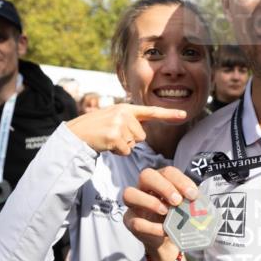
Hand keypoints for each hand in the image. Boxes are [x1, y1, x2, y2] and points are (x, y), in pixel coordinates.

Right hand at [67, 104, 186, 155]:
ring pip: (134, 144)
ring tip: (108, 139)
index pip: (151, 111)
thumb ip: (130, 121)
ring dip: (122, 146)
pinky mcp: (114, 136)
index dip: (169, 114)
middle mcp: (124, 113)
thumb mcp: (114, 118)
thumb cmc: (96, 128)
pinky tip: (106, 144)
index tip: (184, 114)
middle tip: (112, 135)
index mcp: (126, 108)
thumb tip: (142, 134)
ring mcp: (119, 124)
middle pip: (142, 136)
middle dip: (129, 140)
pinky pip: (126, 151)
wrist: (76, 134)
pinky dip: (117, 152)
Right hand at [123, 166, 198, 259]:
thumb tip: (198, 201)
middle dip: (163, 187)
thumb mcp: (186, 208)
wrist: (168, 242)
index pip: (167, 172)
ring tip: (166, 212)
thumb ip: (190, 202)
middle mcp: (144, 188)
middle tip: (177, 201)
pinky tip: (164, 230)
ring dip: (150, 202)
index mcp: (160, 180)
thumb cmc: (177, 219)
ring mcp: (134, 205)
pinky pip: (135, 221)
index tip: (192, 195)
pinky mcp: (130, 222)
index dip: (180, 181)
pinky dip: (151, 227)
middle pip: (146, 175)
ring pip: (129, 194)